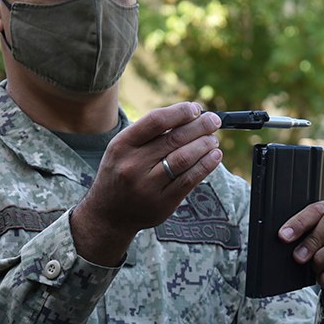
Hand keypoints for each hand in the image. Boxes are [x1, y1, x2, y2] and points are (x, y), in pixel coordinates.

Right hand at [72, 103, 222, 264]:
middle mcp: (133, 165)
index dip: (180, 112)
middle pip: (174, 139)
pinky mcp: (162, 203)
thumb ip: (148, 134)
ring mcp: (148, 186)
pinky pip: (189, 180)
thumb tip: (188, 116)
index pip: (156, 121)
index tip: (196, 108)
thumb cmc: (121, 172)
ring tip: (213, 139)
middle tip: (214, 121)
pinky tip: (214, 156)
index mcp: (122, 145)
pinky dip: (206, 165)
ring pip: (184, 159)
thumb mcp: (122, 148)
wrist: (109, 214)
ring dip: (204, 145)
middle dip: (199, 127)